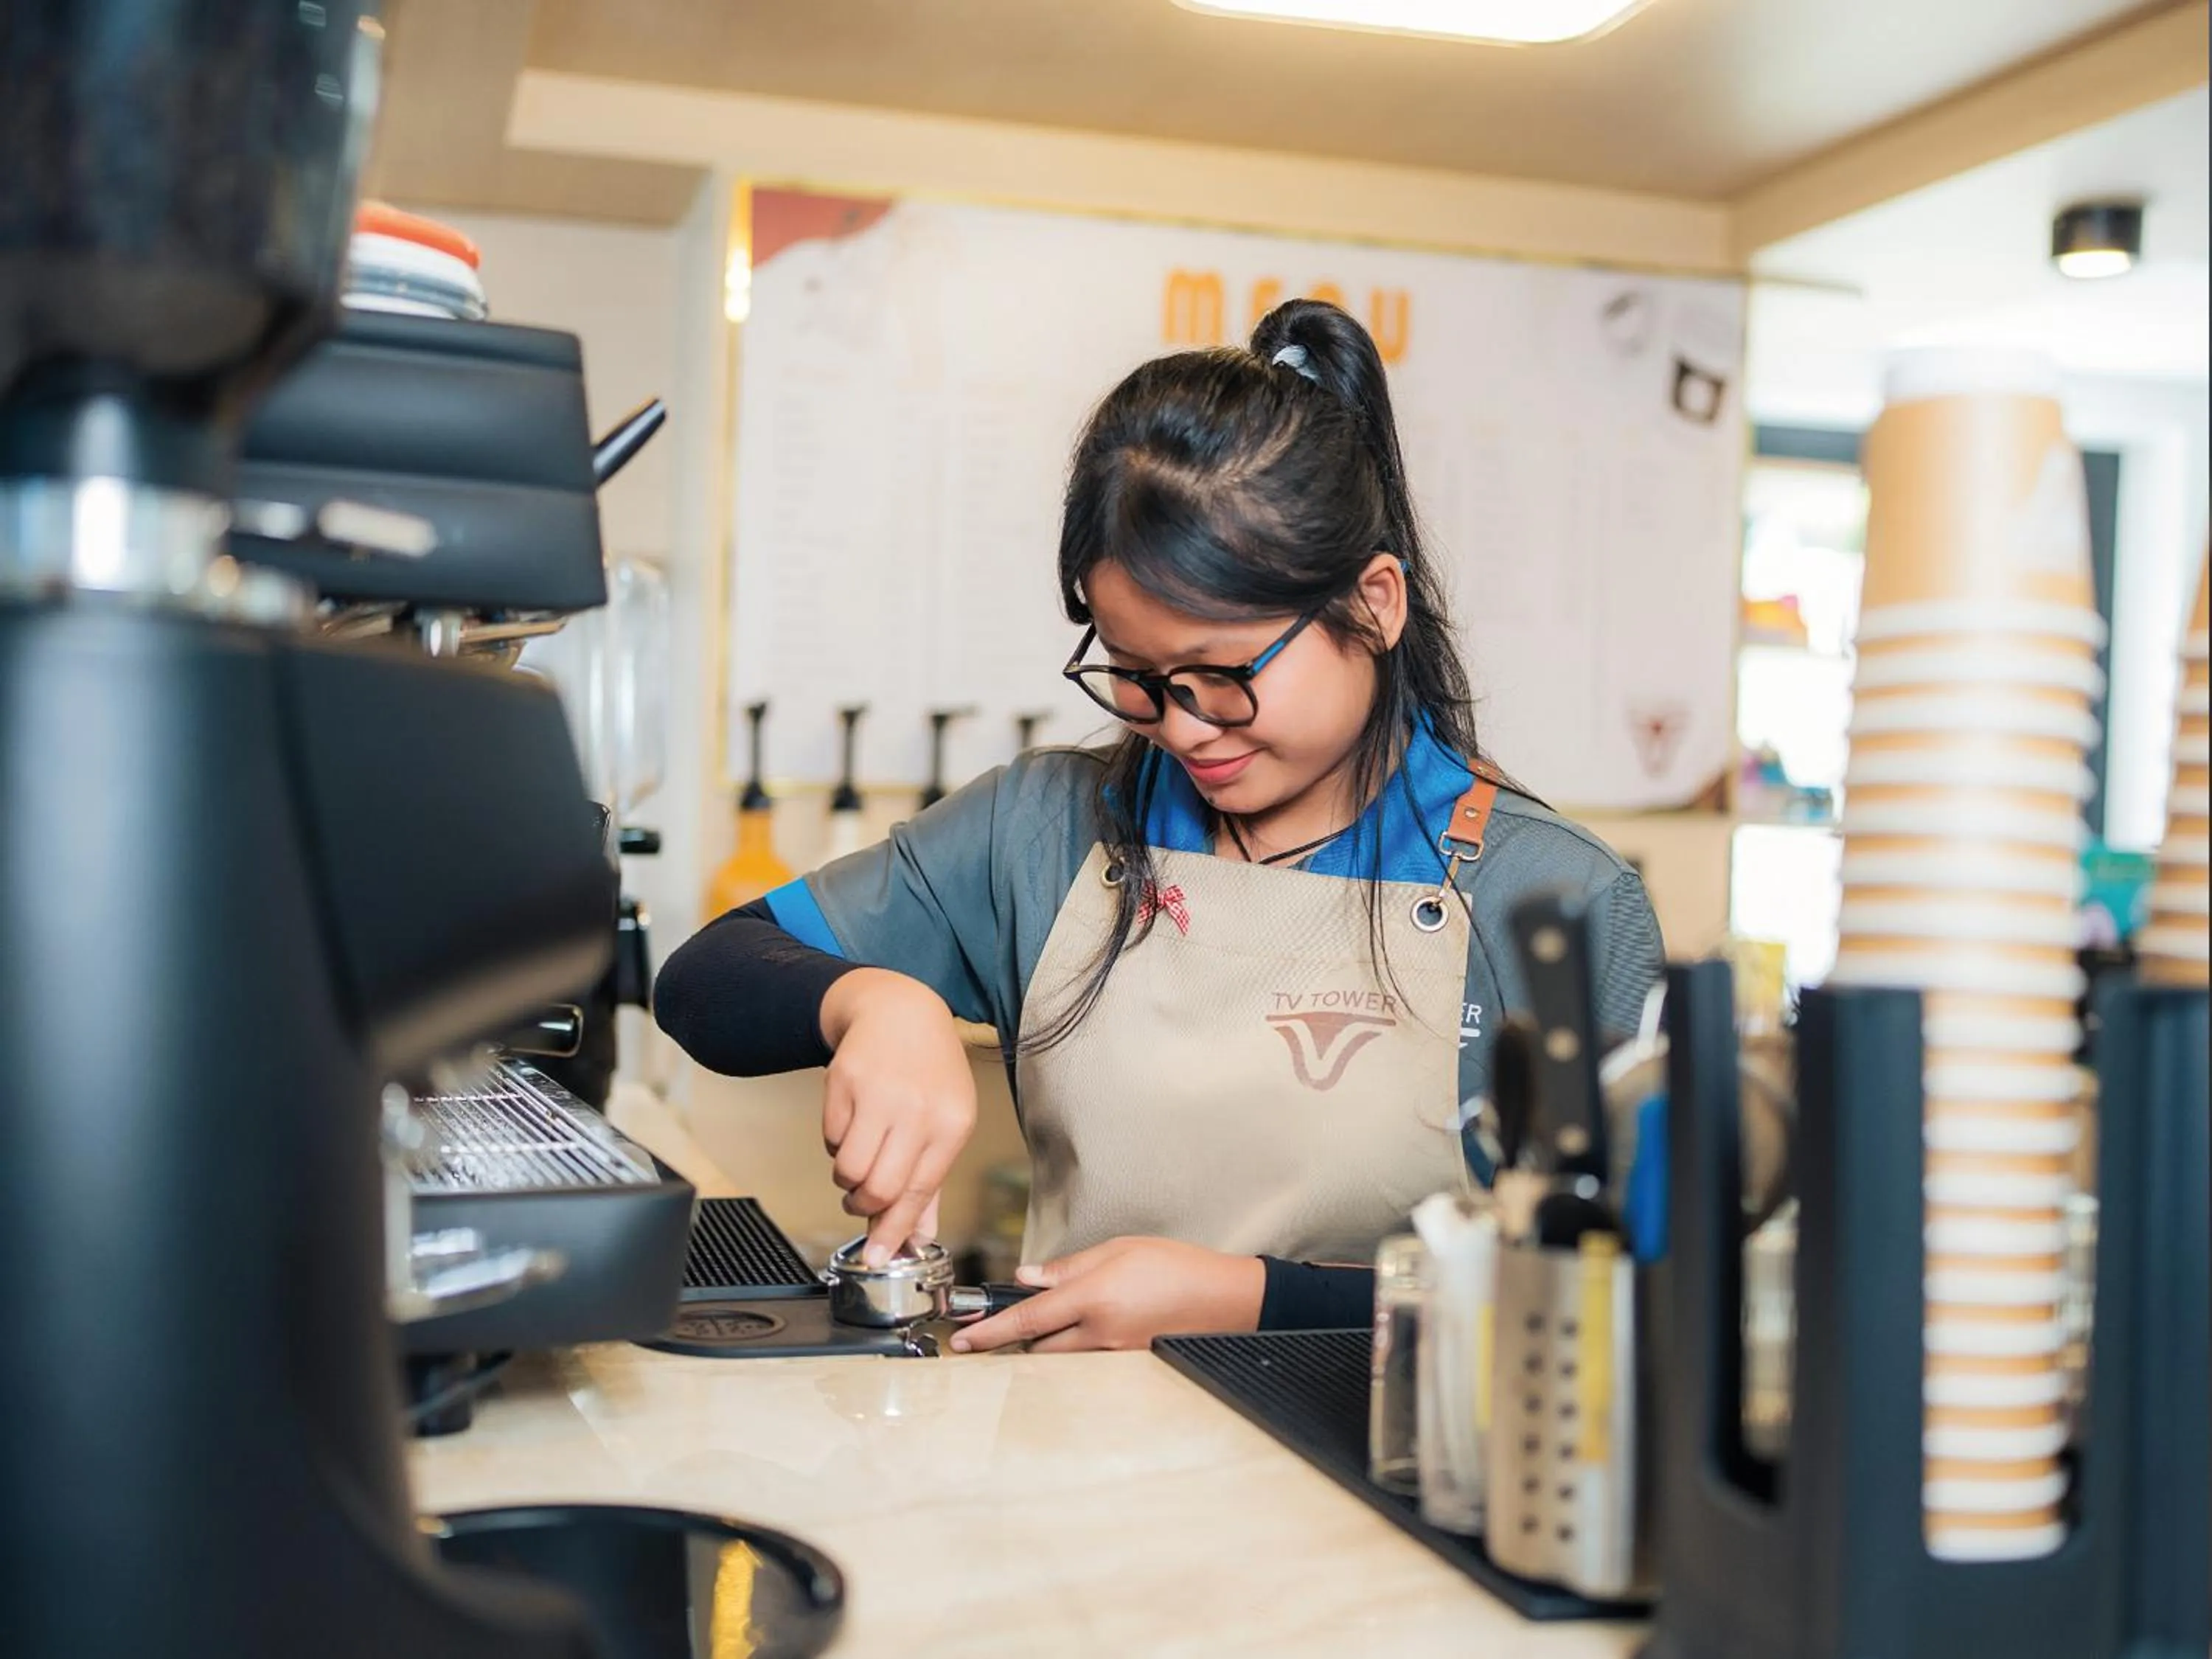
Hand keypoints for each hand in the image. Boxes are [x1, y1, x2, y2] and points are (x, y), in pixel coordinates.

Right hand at [819, 968, 976, 1266]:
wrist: (900, 1012)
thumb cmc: (930, 1073)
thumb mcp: (947, 1122)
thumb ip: (930, 1183)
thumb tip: (916, 1236)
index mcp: (950, 1125)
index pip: (919, 1192)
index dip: (894, 1231)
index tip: (877, 1257)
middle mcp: (917, 1110)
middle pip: (878, 1188)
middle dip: (864, 1206)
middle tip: (862, 1200)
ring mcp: (879, 1095)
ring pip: (848, 1169)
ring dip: (847, 1178)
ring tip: (859, 1158)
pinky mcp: (844, 1083)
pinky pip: (830, 1140)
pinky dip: (837, 1145)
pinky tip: (854, 1124)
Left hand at [949, 1238, 1264, 1353]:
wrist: (1226, 1300)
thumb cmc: (1177, 1266)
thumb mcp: (1120, 1249)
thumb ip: (1068, 1267)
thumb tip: (1026, 1277)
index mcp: (1093, 1299)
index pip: (1028, 1318)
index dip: (990, 1331)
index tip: (963, 1340)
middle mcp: (1100, 1334)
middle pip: (1037, 1346)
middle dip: (1020, 1335)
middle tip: (1012, 1317)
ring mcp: (1114, 1355)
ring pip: (1061, 1357)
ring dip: (1048, 1342)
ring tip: (1059, 1318)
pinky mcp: (1127, 1365)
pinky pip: (1087, 1361)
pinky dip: (1076, 1348)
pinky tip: (1089, 1328)